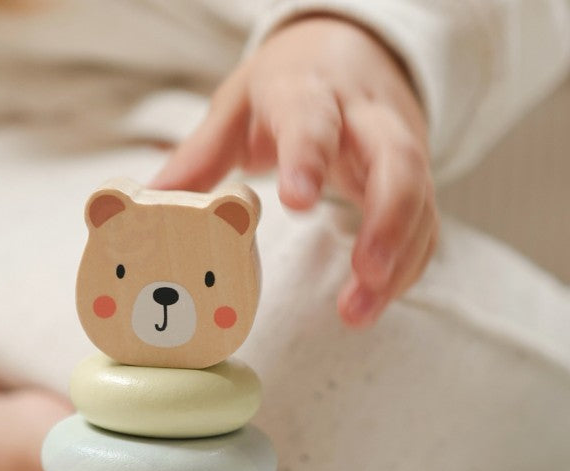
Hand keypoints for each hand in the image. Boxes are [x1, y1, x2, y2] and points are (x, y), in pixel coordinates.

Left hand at [152, 16, 437, 326]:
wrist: (350, 52)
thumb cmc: (287, 87)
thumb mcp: (237, 106)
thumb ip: (201, 155)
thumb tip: (152, 201)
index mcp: (310, 94)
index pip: (314, 120)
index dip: (309, 158)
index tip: (297, 201)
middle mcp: (365, 120)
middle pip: (396, 160)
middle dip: (387, 219)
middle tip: (365, 272)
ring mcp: (398, 149)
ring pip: (419, 199)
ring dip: (398, 257)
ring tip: (360, 310)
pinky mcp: (414, 178)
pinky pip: (426, 222)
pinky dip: (408, 264)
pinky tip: (378, 300)